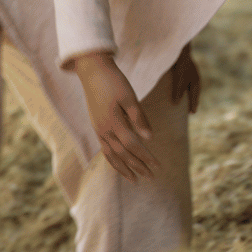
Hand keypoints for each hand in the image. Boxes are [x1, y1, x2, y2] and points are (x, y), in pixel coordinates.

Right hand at [73, 51, 159, 181]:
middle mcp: (103, 130)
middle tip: (151, 177)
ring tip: (134, 179)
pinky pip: (105, 148)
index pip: (133, 145)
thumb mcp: (130, 96)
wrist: (93, 71)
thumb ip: (138, 117)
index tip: (158, 166)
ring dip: (123, 168)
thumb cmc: (115, 81)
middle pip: (123, 153)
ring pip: (111, 155)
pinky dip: (113, 159)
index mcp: (113, 122)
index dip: (146, 157)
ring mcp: (98, 129)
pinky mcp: (97, 126)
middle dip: (137, 166)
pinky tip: (120, 163)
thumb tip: (149, 137)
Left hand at [170, 42, 200, 113]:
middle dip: (193, 99)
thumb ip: (178, 91)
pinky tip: (178, 86)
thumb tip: (176, 104)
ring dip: (188, 92)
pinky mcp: (184, 67)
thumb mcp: (179, 79)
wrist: (180, 47)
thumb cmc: (181, 64)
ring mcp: (190, 71)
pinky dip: (184, 86)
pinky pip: (185, 80)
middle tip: (191, 108)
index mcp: (196, 81)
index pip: (195, 96)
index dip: (194, 104)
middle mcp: (195, 77)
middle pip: (195, 91)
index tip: (193, 113)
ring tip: (185, 98)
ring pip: (190, 85)